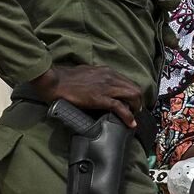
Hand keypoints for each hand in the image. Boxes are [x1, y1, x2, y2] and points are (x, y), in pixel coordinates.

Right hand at [27, 65, 143, 127]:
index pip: (128, 81)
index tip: (132, 101)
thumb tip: (100, 86)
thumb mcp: (86, 73)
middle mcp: (109, 77)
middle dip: (138, 101)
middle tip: (136, 110)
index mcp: (106, 71)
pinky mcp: (100, 98)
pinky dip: (128, 116)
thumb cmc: (66, 78)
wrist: (55, 81)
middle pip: (134, 88)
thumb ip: (97, 78)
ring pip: (132, 95)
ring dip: (136, 107)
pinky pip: (120, 107)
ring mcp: (106, 87)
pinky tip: (131, 123)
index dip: (133, 92)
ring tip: (134, 116)